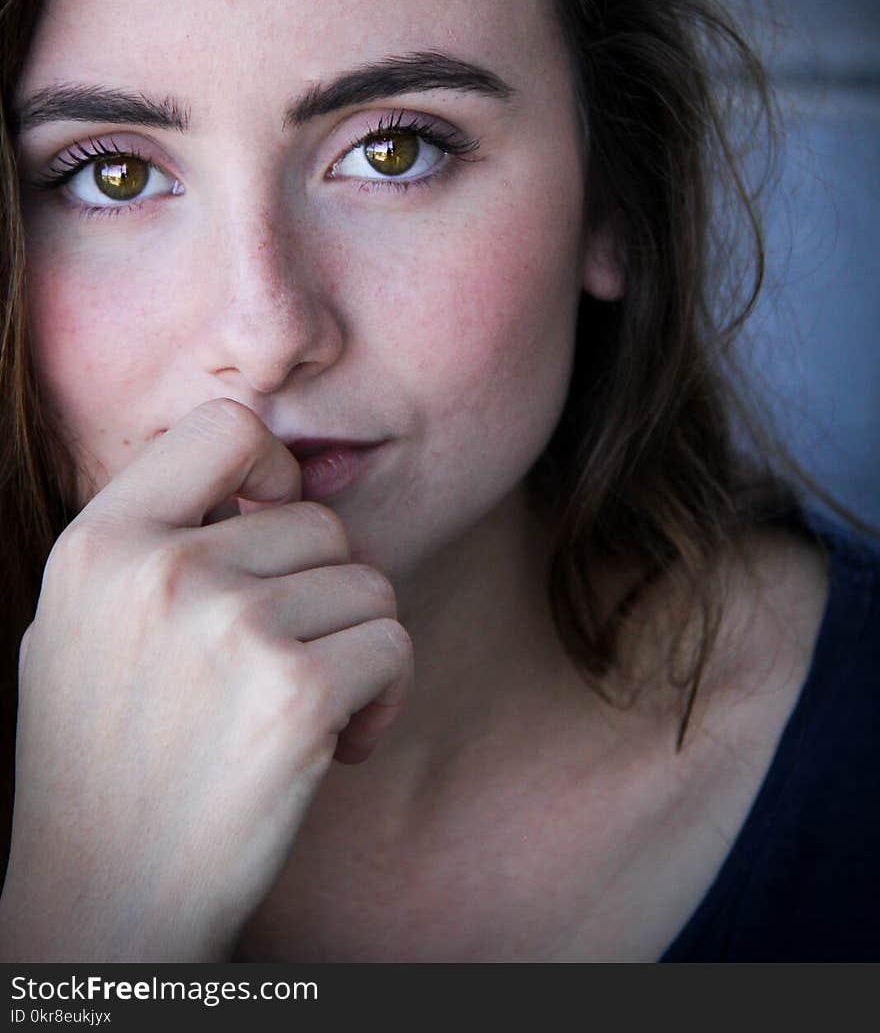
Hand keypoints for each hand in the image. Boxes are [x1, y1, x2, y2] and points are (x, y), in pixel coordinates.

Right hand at [0, 399, 411, 961]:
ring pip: (366, 584)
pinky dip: (383, 696)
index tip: (272, 521)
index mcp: (100, 543)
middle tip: (282, 665)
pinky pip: (392, 643)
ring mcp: (231, 626)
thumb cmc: (100, 762)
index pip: (227, 427)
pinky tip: (336, 744)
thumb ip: (151, 539)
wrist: (102, 906)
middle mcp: (162, 569)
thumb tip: (258, 478)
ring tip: (300, 711)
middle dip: (320, 592)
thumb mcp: (80, 624)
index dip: (271, 467)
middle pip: (318, 522)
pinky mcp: (296, 692)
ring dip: (354, 647)